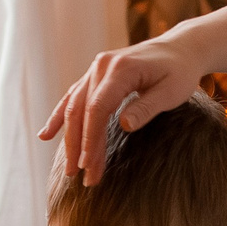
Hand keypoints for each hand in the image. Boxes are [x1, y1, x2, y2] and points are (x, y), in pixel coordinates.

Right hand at [38, 38, 205, 182]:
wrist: (180, 48)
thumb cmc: (180, 71)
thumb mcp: (172, 91)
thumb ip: (147, 107)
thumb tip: (124, 125)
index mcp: (120, 69)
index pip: (98, 108)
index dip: (90, 138)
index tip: (89, 165)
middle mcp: (102, 66)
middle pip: (81, 110)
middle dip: (78, 145)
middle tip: (80, 177)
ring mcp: (95, 69)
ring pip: (73, 106)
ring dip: (70, 139)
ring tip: (70, 169)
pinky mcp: (95, 76)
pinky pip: (73, 98)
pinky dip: (59, 117)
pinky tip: (46, 135)